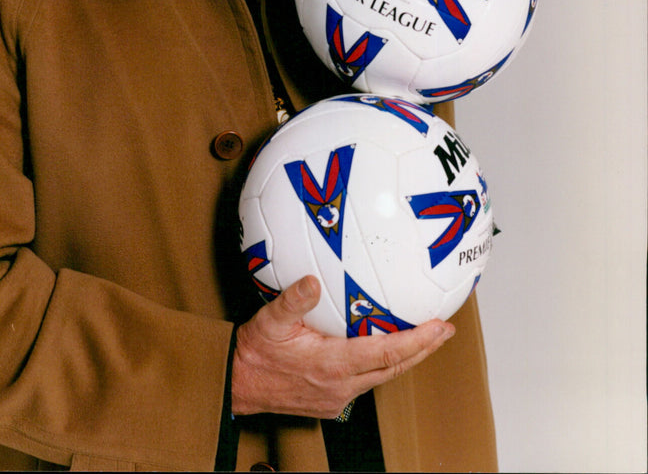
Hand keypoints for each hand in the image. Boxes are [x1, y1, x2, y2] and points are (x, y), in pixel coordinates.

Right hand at [230, 275, 453, 417]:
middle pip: (394, 367)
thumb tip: (313, 281)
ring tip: (425, 338)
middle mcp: (341, 385)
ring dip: (406, 357)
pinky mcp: (332, 401)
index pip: (387, 353)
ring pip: (382, 376)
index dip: (418, 341)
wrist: (238, 385)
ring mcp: (338, 397)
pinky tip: (386, 348)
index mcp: (332, 365)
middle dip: (424, 349)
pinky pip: (366, 381)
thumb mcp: (269, 321)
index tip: (439, 327)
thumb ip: (293, 301)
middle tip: (446, 331)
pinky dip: (383, 364)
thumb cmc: (254, 353)